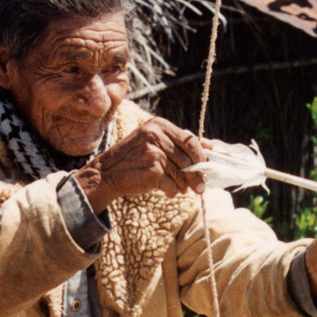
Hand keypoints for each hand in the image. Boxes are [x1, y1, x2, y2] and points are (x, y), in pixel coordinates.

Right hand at [73, 117, 207, 212]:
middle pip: (188, 159)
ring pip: (181, 174)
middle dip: (196, 176)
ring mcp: (154, 153)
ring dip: (183, 186)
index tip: (206, 168)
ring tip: (178, 188)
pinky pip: (172, 185)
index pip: (190, 141)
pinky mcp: (152, 170)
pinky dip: (172, 191)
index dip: (201, 157)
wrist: (106, 173)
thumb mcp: (154, 142)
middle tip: (199, 187)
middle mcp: (156, 135)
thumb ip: (179, 143)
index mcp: (159, 125)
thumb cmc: (134, 158)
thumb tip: (210, 147)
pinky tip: (166, 191)